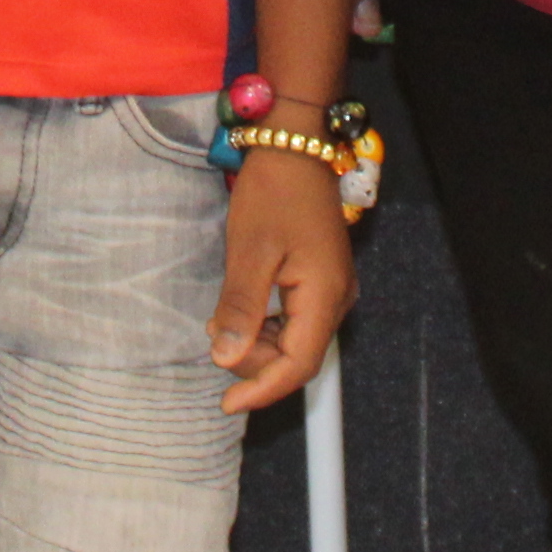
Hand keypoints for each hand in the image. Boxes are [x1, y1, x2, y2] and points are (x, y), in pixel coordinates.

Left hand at [210, 157, 352, 411]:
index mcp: (325, 296)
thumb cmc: (274, 194)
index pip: (298, 365)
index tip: (227, 404)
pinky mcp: (319, 279)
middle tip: (216, 333)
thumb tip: (226, 359)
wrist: (294, 147)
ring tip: (223, 317)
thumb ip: (241, 308)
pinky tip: (240, 306)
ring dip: (255, 340)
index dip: (263, 390)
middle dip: (253, 359)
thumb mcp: (250, 251)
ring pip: (292, 339)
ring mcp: (330, 289)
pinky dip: (263, 322)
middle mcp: (335, 299)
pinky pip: (292, 318)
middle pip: (295, 356)